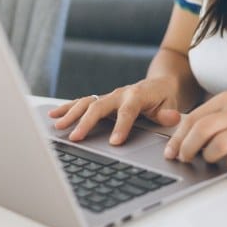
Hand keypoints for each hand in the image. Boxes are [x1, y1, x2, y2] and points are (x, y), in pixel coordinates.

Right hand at [47, 77, 183, 144]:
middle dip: (86, 122)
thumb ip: (168, 113)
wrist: (160, 83)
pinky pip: (82, 102)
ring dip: (71, 114)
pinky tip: (53, 115)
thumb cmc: (165, 97)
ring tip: (58, 126)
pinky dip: (67, 107)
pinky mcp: (102, 99)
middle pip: (99, 106)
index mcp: (137, 95)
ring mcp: (109, 96)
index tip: (114, 142)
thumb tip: (173, 118)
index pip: (127, 111)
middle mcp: (119, 93)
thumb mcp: (171, 105)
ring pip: (86, 102)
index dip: (121, 126)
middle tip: (76, 137)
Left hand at [163, 90, 226, 169]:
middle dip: (186, 148)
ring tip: (208, 161)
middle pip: (202, 130)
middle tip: (183, 159)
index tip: (171, 150)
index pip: (195, 117)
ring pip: (218, 145)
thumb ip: (218, 113)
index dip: (178, 136)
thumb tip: (190, 131)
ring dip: (207, 157)